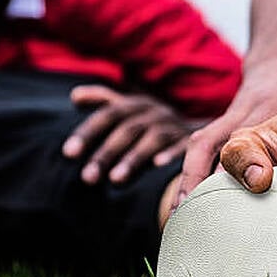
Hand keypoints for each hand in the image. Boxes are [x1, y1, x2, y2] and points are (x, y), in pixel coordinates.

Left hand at [62, 85, 188, 183]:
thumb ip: (105, 100)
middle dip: (106, 153)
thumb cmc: (156, 127)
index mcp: (137, 105)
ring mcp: (176, 127)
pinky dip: (172, 156)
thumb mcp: (133, 111)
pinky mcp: (194, 142)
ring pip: (153, 139)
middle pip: (128, 130)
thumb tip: (75, 96)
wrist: (208, 135)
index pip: (108, 114)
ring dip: (134, 158)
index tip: (68, 153)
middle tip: (87, 178)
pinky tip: (158, 168)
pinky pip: (183, 148)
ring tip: (115, 180)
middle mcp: (156, 113)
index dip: (88, 131)